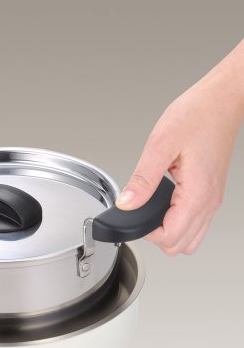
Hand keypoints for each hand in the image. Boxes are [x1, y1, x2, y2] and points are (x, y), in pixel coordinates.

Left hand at [116, 44, 243, 254]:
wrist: (221, 101)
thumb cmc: (197, 115)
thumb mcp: (160, 145)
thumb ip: (142, 180)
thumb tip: (126, 203)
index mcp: (197, 193)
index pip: (170, 237)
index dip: (147, 233)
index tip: (135, 215)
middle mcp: (209, 201)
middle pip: (181, 246)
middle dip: (157, 237)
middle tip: (142, 214)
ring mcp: (212, 199)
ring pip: (191, 239)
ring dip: (169, 233)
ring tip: (153, 211)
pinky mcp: (211, 193)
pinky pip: (196, 223)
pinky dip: (179, 223)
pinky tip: (166, 205)